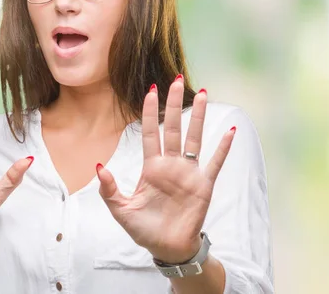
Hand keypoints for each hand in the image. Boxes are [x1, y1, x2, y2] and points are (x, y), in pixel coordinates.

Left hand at [96, 75, 235, 263]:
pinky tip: (229, 130)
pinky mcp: (204, 185)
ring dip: (197, 117)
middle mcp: (171, 165)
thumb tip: (99, 167)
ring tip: (202, 93)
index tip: (149, 91)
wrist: (167, 248)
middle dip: (174, 104)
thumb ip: (110, 190)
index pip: (150, 133)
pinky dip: (222, 147)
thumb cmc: (144, 229)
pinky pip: (215, 162)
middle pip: (172, 128)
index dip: (149, 112)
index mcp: (151, 167)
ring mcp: (189, 173)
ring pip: (193, 138)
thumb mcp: (121, 210)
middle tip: (177, 80)